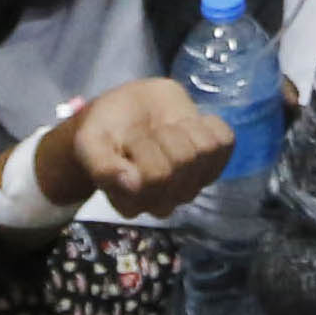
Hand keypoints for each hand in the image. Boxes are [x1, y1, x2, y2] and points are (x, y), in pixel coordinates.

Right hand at [55, 76, 238, 215]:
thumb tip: (131, 183)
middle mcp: (167, 199)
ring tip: (165, 127)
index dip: (142, 146)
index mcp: (134, 202)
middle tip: (146, 131)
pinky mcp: (213, 162)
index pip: (156, 176)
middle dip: (162, 134)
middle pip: (184, 161)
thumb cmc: (105, 131)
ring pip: (206, 150)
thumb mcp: (89, 144)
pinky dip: (208, 124)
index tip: (127, 138)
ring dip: (184, 128)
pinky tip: (188, 123)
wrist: (123, 112)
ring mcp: (193, 182)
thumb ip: (104, 167)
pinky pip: (226, 142)